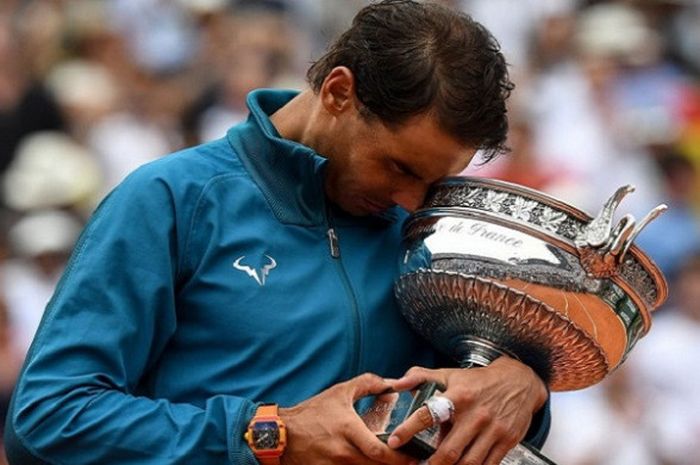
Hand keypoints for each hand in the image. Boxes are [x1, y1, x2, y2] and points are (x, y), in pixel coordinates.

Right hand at [279, 373, 417, 464]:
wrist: (281, 434)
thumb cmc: (312, 412)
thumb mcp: (340, 392)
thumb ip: (367, 384)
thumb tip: (391, 383)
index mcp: (348, 430)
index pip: (379, 451)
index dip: (400, 457)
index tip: (415, 455)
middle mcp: (343, 452)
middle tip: (414, 462)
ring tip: (394, 462)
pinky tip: (372, 463)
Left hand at [386, 357, 547, 464]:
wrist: (519, 381)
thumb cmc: (479, 381)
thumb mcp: (449, 374)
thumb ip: (420, 377)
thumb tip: (395, 384)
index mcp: (458, 396)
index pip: (428, 413)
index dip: (409, 429)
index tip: (395, 441)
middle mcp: (476, 414)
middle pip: (449, 449)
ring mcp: (493, 429)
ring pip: (469, 462)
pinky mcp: (506, 441)